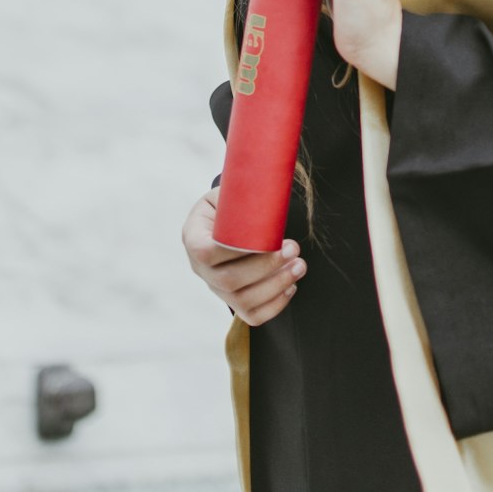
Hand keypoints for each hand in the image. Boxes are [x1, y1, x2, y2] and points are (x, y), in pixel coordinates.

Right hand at [181, 189, 306, 325]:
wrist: (226, 221)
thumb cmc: (232, 203)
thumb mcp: (229, 190)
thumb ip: (242, 189)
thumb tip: (270, 176)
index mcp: (193, 238)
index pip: (206, 252)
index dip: (237, 250)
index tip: (268, 239)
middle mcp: (200, 269)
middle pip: (228, 281)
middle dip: (265, 268)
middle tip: (294, 249)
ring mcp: (216, 289)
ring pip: (241, 301)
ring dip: (275, 286)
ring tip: (299, 265)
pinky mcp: (233, 302)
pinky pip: (251, 316)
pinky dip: (274, 306)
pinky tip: (291, 286)